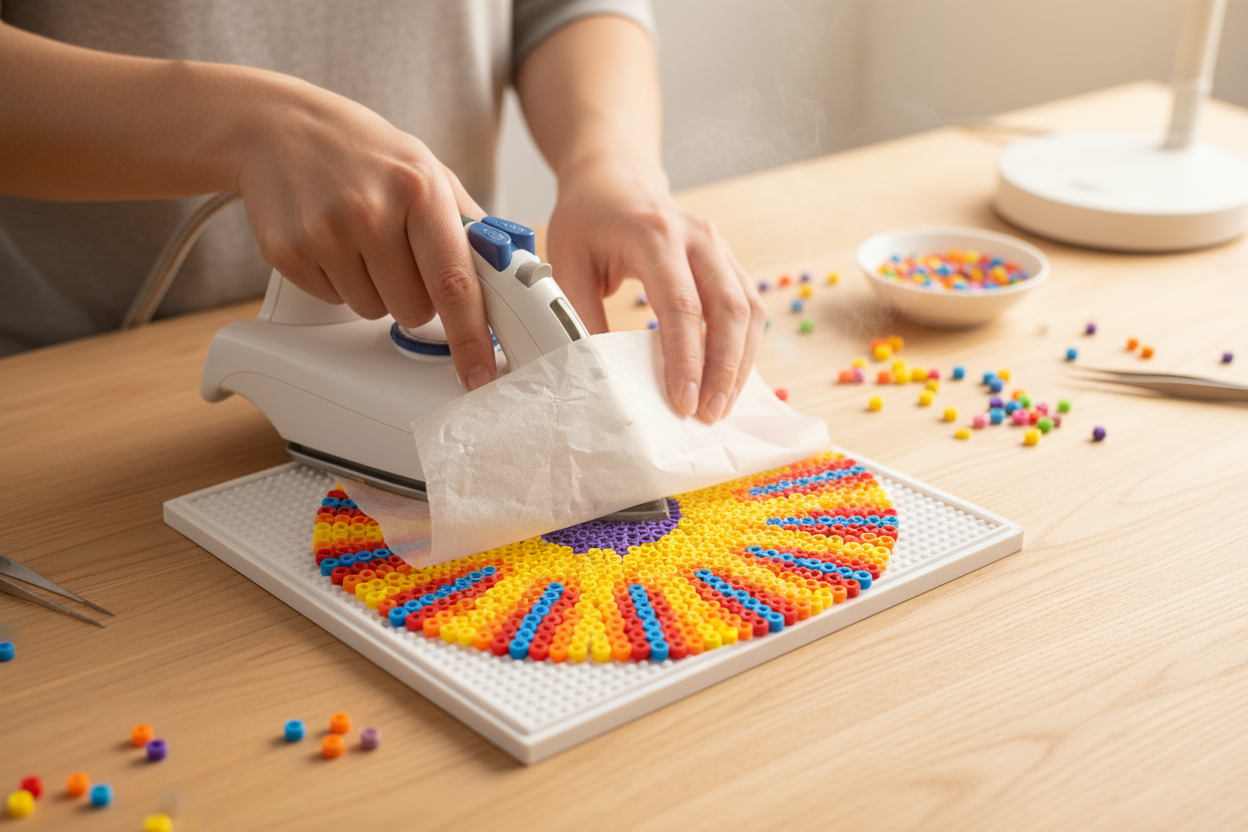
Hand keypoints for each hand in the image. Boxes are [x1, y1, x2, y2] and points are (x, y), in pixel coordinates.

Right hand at [235, 79, 496, 390]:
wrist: (277, 126)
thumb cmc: (363, 151)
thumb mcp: (427, 169)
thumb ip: (468, 224)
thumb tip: (506, 274)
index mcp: (419, 188)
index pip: (454, 281)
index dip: (471, 335)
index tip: (480, 372)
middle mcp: (371, 210)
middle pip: (414, 310)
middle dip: (416, 297)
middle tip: (399, 254)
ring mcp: (325, 232)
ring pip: (373, 311)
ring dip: (375, 290)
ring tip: (360, 239)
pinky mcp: (288, 252)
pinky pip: (332, 301)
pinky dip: (338, 282)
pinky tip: (330, 239)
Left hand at [546, 158, 765, 421]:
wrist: (615, 178)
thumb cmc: (588, 219)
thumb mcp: (566, 261)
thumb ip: (577, 314)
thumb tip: (593, 373)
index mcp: (655, 234)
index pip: (682, 305)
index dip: (686, 358)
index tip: (683, 402)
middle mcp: (698, 237)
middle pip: (729, 310)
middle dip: (724, 369)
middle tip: (710, 415)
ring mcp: (720, 247)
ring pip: (749, 310)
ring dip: (740, 363)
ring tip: (722, 406)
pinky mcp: (728, 261)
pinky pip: (749, 307)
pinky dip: (743, 347)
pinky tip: (728, 379)